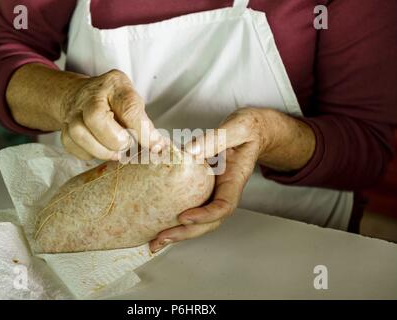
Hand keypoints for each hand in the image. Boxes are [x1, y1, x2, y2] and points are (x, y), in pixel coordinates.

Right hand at [60, 69, 166, 159]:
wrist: (81, 95)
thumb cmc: (114, 101)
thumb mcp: (133, 102)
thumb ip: (144, 122)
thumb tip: (158, 146)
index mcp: (115, 85)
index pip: (128, 107)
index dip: (143, 130)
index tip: (155, 146)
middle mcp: (90, 96)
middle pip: (95, 118)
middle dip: (114, 139)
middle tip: (126, 145)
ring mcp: (74, 112)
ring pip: (79, 133)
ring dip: (101, 150)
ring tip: (116, 153)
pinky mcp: (64, 128)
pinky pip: (72, 145)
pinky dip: (89, 153)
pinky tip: (101, 150)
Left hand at [149, 108, 264, 252]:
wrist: (250, 132)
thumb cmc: (246, 129)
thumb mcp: (236, 128)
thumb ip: (215, 138)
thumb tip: (189, 152)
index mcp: (234, 180)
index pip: (224, 206)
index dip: (205, 215)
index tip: (184, 216)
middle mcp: (223, 191)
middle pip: (208, 222)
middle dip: (185, 233)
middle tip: (161, 238)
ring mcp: (212, 192)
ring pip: (198, 220)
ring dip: (177, 232)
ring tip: (154, 242)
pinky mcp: (200, 189)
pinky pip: (189, 206)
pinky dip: (173, 219)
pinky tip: (157, 225)